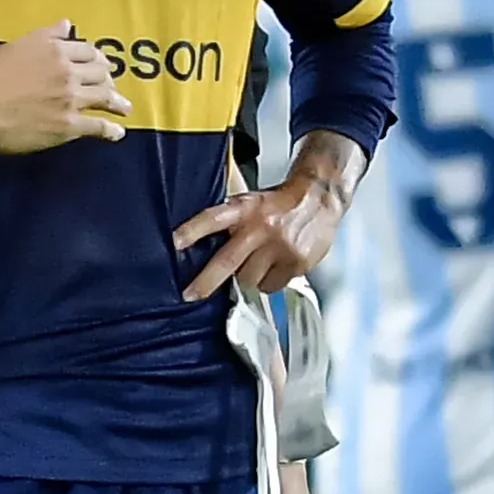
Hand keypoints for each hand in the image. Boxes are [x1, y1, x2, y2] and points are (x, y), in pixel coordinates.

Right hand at [0, 21, 128, 154]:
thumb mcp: (14, 47)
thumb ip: (44, 36)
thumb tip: (67, 24)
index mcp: (54, 49)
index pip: (87, 50)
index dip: (97, 58)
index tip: (100, 64)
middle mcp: (67, 70)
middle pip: (101, 72)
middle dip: (109, 79)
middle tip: (112, 86)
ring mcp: (70, 99)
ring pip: (104, 96)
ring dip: (118, 102)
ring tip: (124, 108)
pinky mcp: (68, 125)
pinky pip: (98, 126)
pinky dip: (111, 130)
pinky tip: (117, 133)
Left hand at [177, 173, 347, 300]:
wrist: (319, 198)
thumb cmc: (279, 204)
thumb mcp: (251, 202)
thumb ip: (231, 221)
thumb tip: (200, 250)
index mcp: (245, 208)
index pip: (214, 218)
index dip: (193, 231)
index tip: (174, 244)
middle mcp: (261, 227)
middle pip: (227, 261)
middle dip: (205, 282)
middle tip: (189, 295)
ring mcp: (280, 247)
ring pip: (249, 280)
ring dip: (249, 277)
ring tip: (260, 261)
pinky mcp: (296, 263)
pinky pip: (271, 286)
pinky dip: (270, 281)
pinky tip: (278, 264)